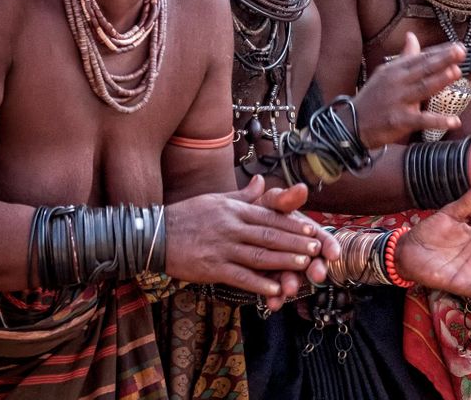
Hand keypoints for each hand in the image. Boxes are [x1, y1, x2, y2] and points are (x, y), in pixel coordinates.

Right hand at [165, 176, 333, 306]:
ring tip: (304, 266)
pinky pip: (240, 277)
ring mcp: (222, 248)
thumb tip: (261, 181)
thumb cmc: (187, 215)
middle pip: (269, 236)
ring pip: (259, 256)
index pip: (269, 217)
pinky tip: (275, 289)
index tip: (312, 230)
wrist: (154, 235)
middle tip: (316, 249)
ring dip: (284, 262)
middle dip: (295, 243)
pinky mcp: (212, 268)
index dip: (292, 224)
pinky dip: (259, 284)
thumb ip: (242, 195)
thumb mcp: (216, 199)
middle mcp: (231, 227)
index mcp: (234, 210)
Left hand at [250, 181, 340, 309]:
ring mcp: (283, 267)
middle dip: (316, 268)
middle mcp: (296, 251)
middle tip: (318, 275)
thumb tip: (301, 188)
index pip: (321, 239)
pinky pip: (273, 291)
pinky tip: (272, 304)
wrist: (225, 229)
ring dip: (293, 284)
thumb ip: (284, 200)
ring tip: (289, 290)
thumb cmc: (254, 212)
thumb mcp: (268, 204)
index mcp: (302, 231)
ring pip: (293, 278)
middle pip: (312, 261)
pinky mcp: (268, 281)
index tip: (334, 254)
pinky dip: (274, 298)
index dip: (329, 246)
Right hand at [352, 32, 465, 147]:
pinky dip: (438, 121)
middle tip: (461, 52)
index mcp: (395, 70)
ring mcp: (398, 101)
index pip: (421, 58)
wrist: (351, 123)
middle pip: (423, 69)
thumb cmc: (373, 97)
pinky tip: (454, 121)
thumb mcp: (385, 73)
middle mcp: (397, 82)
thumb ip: (404, 56)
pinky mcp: (399, 120)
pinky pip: (422, 120)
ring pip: (422, 88)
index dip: (440, 52)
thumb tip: (412, 36)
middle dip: (443, 60)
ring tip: (457, 72)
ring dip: (440, 80)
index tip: (458, 46)